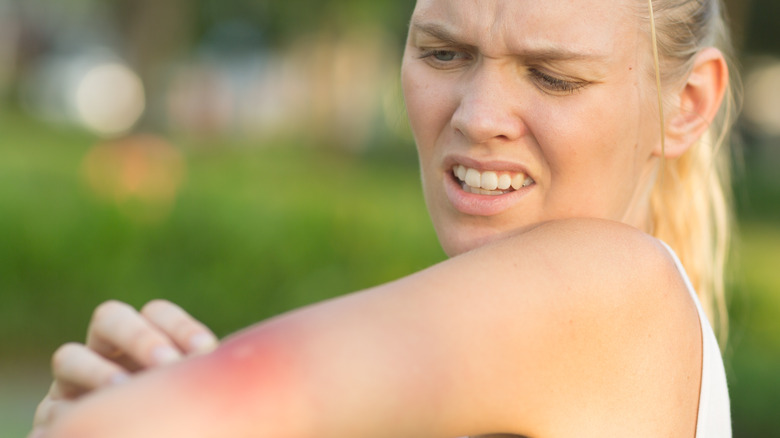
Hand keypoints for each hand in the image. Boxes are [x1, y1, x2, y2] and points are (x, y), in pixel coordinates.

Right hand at [29, 299, 218, 437]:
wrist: (138, 433)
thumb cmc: (178, 418)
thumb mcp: (190, 396)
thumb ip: (202, 378)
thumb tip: (229, 363)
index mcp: (144, 340)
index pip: (156, 313)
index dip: (180, 326)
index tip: (207, 352)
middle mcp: (104, 352)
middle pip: (110, 317)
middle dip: (140, 336)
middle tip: (167, 364)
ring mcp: (70, 382)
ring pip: (69, 357)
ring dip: (98, 372)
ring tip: (123, 391)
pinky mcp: (50, 419)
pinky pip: (52, 412)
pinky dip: (66, 418)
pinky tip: (92, 427)